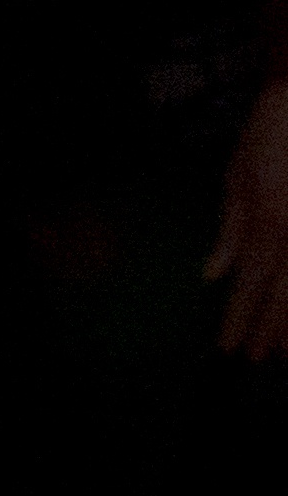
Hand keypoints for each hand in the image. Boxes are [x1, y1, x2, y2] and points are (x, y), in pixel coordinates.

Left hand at [209, 81, 287, 360]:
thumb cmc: (268, 138)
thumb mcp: (236, 177)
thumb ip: (230, 230)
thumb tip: (215, 274)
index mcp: (266, 223)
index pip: (248, 285)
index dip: (238, 319)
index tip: (228, 346)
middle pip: (282, 297)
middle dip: (267, 330)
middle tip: (254, 358)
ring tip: (284, 350)